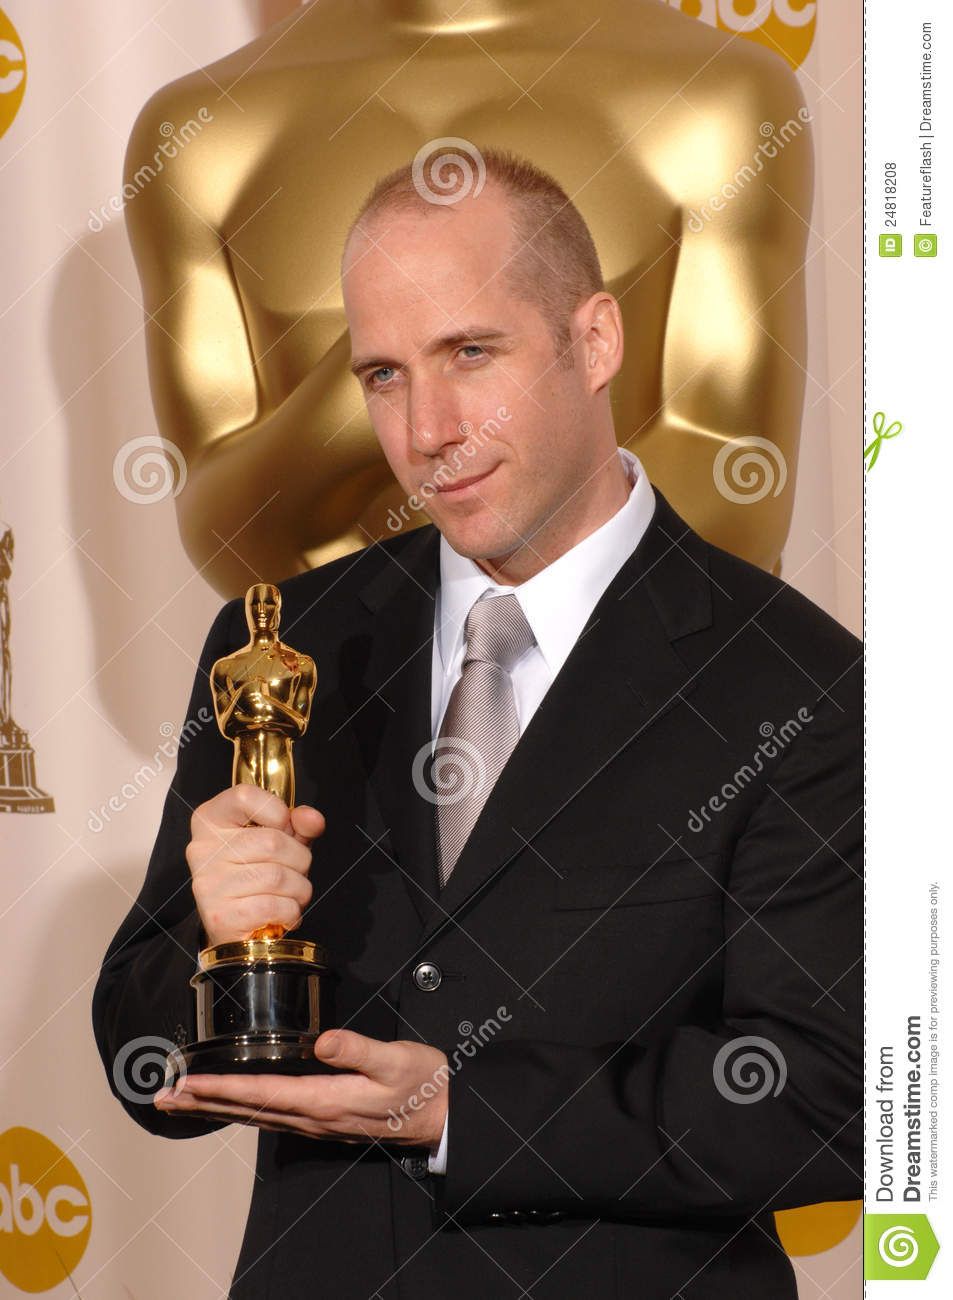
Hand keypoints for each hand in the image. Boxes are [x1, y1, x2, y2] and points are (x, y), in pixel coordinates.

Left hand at [155, 1030, 448, 1148]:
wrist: (443, 1114)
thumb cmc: (422, 1084)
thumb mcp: (396, 1060)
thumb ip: (359, 1050)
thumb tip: (324, 1042)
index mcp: (326, 1100)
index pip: (261, 1094)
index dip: (220, 1089)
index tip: (186, 1084)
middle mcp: (314, 1116)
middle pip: (248, 1110)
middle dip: (204, 1103)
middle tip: (164, 1097)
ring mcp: (318, 1121)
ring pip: (256, 1116)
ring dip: (217, 1108)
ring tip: (185, 1101)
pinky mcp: (325, 1118)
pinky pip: (272, 1116)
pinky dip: (243, 1110)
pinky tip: (234, 1106)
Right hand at [187, 784, 325, 946]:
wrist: (235, 925)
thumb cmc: (255, 875)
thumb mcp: (279, 840)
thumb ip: (297, 824)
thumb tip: (312, 819)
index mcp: (211, 819)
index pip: (245, 796)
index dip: (277, 811)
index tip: (284, 827)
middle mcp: (203, 848)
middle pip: (272, 842)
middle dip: (299, 859)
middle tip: (295, 870)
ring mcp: (209, 883)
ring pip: (278, 877)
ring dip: (299, 889)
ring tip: (290, 894)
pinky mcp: (221, 916)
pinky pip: (274, 906)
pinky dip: (290, 911)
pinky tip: (282, 912)